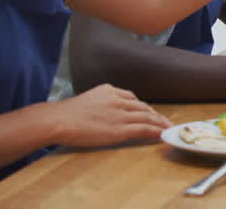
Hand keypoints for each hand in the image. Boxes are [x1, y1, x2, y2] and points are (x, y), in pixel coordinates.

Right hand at [51, 84, 171, 145]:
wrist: (58, 120)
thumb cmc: (64, 114)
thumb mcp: (85, 100)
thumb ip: (98, 103)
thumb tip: (100, 112)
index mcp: (108, 90)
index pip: (131, 97)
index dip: (142, 106)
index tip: (148, 111)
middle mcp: (118, 100)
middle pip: (142, 107)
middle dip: (154, 114)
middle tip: (163, 120)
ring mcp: (121, 114)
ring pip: (147, 117)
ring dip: (159, 122)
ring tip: (167, 127)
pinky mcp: (120, 129)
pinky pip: (143, 129)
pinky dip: (155, 131)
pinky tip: (161, 134)